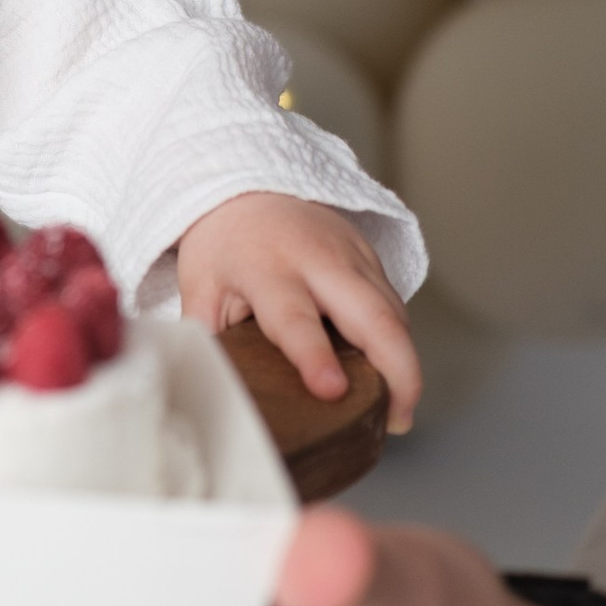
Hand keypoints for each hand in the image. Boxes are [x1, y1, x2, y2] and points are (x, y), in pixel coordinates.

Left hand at [176, 190, 421, 431]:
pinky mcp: (371, 257)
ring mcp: (352, 255)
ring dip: (405, 364)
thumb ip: (207, 338)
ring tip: (398, 410)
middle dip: (398, 370)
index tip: (331, 390)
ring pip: (394, 314)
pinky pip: (394, 305)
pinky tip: (392, 375)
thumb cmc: (224, 246)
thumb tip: (209, 387)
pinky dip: (399, 343)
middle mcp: (318, 260)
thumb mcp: (200, 287)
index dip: (314, 356)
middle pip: (374, 316)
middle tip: (398, 419)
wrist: (248, 185)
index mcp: (266, 269)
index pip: (295, 318)